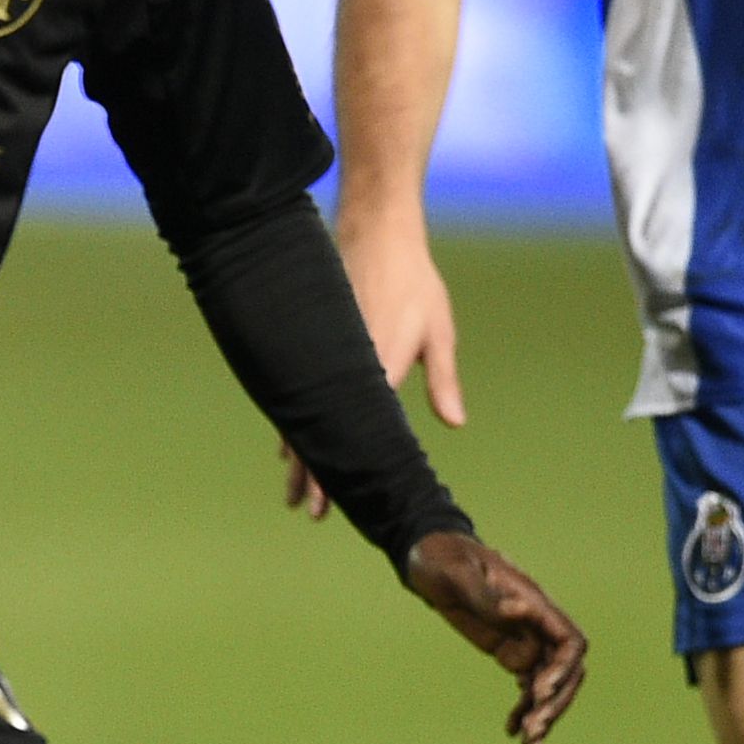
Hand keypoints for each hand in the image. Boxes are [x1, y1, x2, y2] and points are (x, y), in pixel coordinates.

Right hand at [287, 206, 466, 519]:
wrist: (376, 231)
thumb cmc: (414, 281)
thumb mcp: (437, 329)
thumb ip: (441, 378)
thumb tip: (454, 423)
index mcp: (375, 364)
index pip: (351, 432)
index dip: (334, 470)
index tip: (326, 502)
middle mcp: (342, 366)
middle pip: (318, 432)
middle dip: (311, 475)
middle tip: (307, 512)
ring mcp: (323, 355)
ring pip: (302, 415)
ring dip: (298, 454)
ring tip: (293, 489)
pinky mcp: (314, 346)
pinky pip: (299, 394)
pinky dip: (294, 424)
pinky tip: (290, 444)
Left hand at [404, 530, 587, 743]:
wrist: (429, 559)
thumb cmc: (444, 558)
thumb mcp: (458, 573)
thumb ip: (486, 594)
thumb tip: (515, 610)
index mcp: (533, 604)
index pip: (570, 642)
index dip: (563, 670)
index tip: (539, 691)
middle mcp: (537, 626)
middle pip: (565, 672)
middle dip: (555, 703)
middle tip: (533, 730)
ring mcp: (526, 640)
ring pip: (548, 685)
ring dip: (543, 715)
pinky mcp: (511, 652)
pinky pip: (527, 686)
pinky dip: (523, 710)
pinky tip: (512, 733)